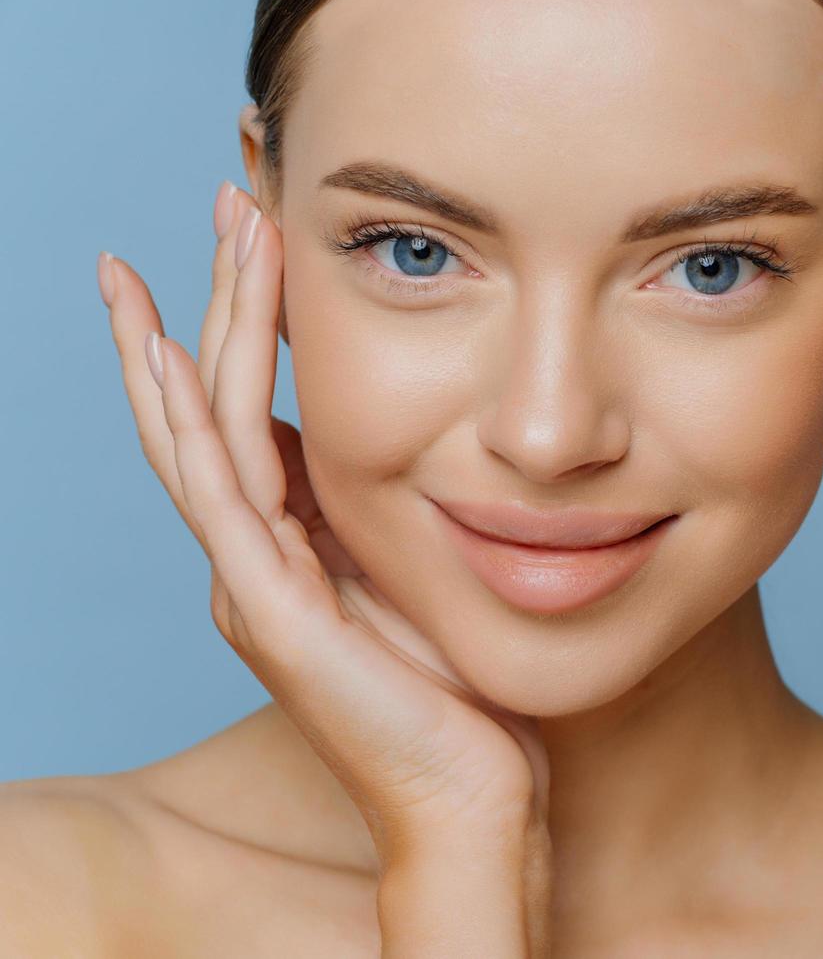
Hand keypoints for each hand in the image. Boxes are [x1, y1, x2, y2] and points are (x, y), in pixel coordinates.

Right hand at [97, 183, 551, 954]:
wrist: (471, 803)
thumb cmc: (461, 700)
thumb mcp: (426, 579)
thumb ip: (397, 518)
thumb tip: (419, 445)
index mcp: (295, 550)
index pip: (255, 414)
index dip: (253, 325)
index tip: (266, 239)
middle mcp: (258, 560)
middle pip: (217, 404)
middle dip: (222, 298)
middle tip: (230, 198)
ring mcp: (255, 585)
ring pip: (203, 433)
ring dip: (196, 331)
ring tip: (203, 239)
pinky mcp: (276, 612)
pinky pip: (221, 496)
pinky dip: (190, 421)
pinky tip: (170, 354)